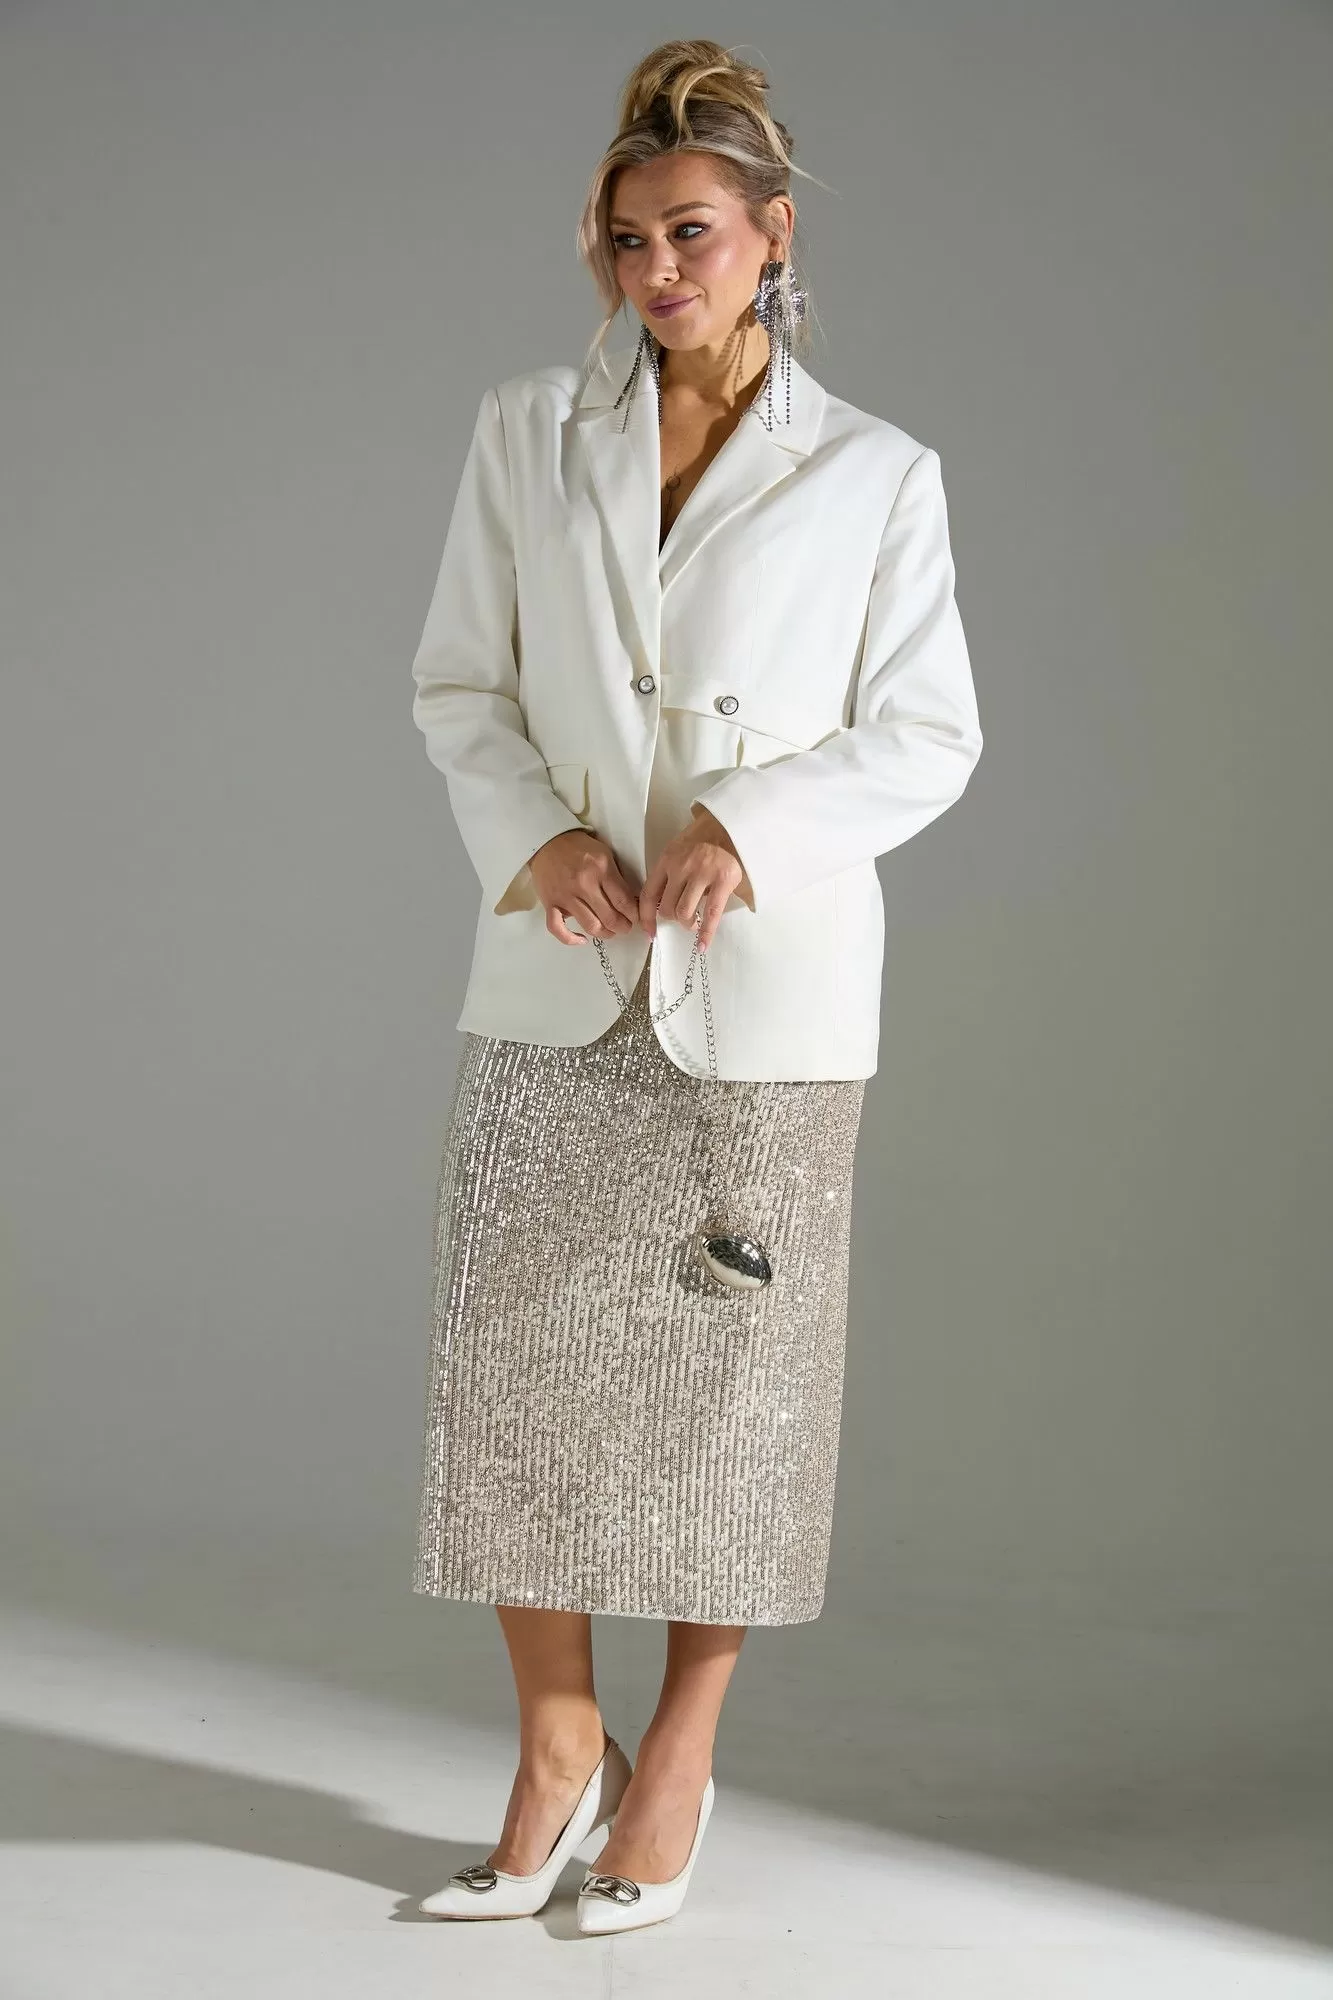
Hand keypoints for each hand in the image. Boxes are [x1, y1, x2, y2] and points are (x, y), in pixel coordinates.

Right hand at [529, 829, 642, 947]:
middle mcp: (584, 884)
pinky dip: (571, 938)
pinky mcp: (550, 903)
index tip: (637, 918)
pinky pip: (558, 928)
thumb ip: (617, 876)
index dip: (634, 915)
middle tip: (626, 926)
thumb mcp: (605, 854)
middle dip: (623, 927)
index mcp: (601, 870)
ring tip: (610, 931)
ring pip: (590, 926)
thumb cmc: (578, 847)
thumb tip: (630, 900)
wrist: (547, 841)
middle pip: (610, 917)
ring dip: (605, 934)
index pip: (624, 901)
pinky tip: (582, 939)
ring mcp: (566, 896)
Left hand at [639, 805, 751, 948]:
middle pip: (667, 908)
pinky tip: (702, 945)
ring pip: (685, 913)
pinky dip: (706, 933)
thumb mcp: (678, 852)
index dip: (646, 918)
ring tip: (694, 923)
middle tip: (683, 918)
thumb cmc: (702, 842)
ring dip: (688, 924)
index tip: (649, 932)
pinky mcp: (722, 881)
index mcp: (666, 860)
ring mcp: (702, 873)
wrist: (730, 826)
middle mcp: (681, 867)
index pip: (649, 895)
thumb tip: (659, 907)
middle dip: (673, 919)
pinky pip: (711, 914)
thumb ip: (667, 875)